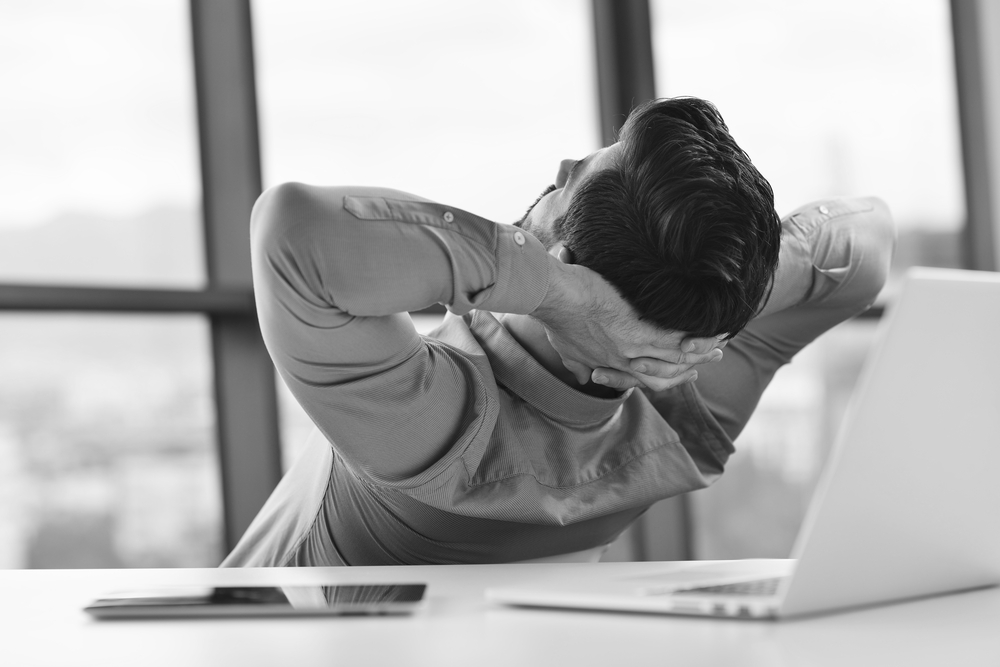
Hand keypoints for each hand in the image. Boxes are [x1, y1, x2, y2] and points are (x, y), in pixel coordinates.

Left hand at [532, 257, 724, 390]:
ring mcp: (633, 347)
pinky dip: (698, 334)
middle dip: (691, 367)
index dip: (665, 377)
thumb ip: (577, 362)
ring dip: (701, 351)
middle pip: (666, 373)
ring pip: (676, 357)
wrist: (552, 297)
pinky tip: (714, 326)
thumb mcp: (564, 347)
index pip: (643, 378)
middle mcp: (624, 361)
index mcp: (609, 364)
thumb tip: (582, 375)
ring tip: (721, 344)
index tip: (681, 373)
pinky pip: (677, 337)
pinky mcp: (640, 329)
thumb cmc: (553, 316)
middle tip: (711, 358)